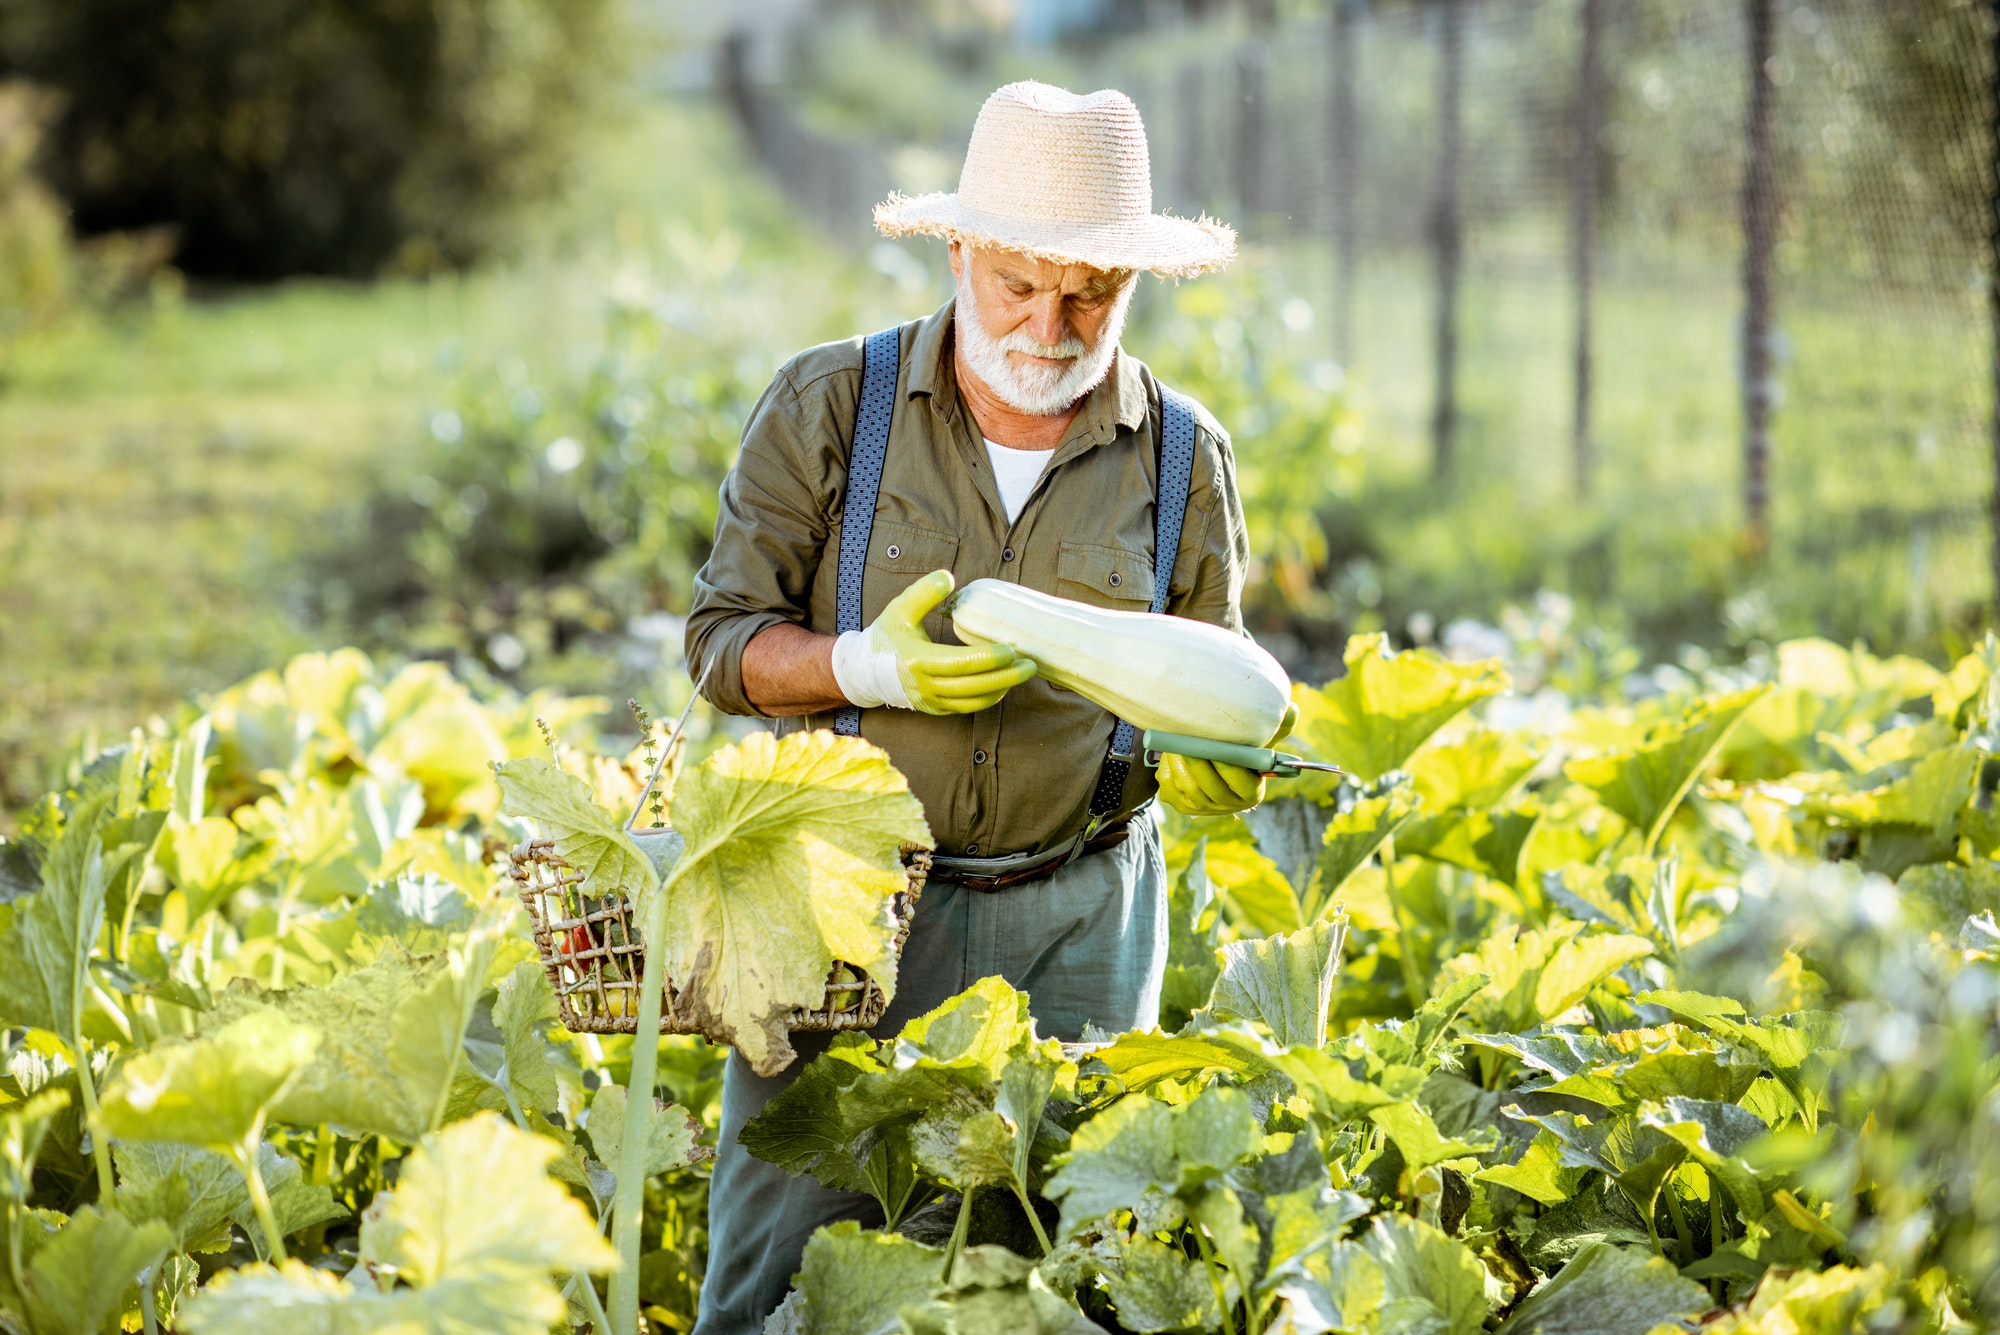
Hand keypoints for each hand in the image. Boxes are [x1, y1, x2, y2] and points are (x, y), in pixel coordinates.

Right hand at [866, 570, 1037, 714]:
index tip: (1011, 648)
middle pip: (975, 686)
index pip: (962, 663)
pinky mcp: (936, 709)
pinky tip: (1004, 684)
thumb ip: (923, 593)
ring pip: (974, 701)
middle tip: (1032, 665)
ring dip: (1002, 689)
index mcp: (918, 661)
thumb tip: (948, 577)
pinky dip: (988, 697)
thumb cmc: (885, 637)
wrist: (864, 672)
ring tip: (1023, 674)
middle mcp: (926, 686)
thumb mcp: (899, 610)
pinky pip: (968, 707)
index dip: (990, 658)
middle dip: (1007, 677)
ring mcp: (931, 701)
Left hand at [1153, 699, 1299, 817]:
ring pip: (1189, 787)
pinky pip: (1172, 788)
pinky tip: (1170, 753)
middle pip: (1211, 786)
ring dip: (1180, 763)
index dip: (1228, 763)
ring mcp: (1203, 808)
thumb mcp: (1256, 739)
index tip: (1218, 743)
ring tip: (1175, 742)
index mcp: (1251, 792)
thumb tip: (1292, 709)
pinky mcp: (1182, 805)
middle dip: (1199, 761)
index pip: (1241, 780)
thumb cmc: (1237, 747)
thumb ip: (1274, 727)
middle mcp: (1228, 805)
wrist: (1207, 762)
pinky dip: (1169, 769)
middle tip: (1188, 739)